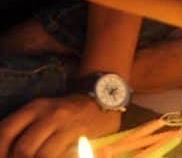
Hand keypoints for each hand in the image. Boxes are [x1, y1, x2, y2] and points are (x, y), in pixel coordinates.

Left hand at [0, 94, 120, 157]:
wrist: (101, 100)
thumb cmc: (66, 113)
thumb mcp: (42, 114)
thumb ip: (24, 129)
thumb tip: (8, 152)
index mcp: (32, 108)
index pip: (6, 132)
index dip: (0, 151)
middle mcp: (46, 113)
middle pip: (22, 148)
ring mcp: (64, 122)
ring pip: (40, 154)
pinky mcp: (78, 131)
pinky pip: (59, 154)